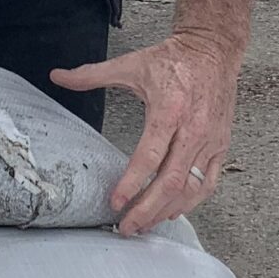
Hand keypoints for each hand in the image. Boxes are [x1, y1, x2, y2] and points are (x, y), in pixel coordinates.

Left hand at [53, 30, 241, 235]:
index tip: (116, 202)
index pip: (150, 156)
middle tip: (126, 227)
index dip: (132, 183)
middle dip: (147, 210)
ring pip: (190, 188)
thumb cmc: (174, 60)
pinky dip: (190, 202)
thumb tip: (58, 76)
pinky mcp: (220, 146)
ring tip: (144, 224)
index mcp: (169, 111)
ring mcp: (210, 141)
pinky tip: (172, 211)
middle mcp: (193, 130)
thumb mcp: (130, 64)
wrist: (213, 50)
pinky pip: (207, 182)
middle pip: (170, 182)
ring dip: (166, 211)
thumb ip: (91, 74)